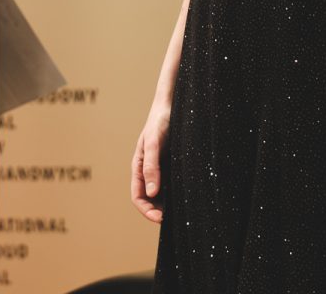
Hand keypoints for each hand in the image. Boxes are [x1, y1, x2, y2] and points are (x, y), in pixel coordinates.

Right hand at [130, 101, 169, 222]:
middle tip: (173, 219)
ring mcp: (161, 169)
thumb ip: (151, 167)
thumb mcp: (154, 144)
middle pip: (150, 199)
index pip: (138, 197)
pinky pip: (173, 184)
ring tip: (181, 210)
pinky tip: (187, 196)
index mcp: (139, 168)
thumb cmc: (159, 122)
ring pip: (162, 194)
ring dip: (168, 204)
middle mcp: (149, 171)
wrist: (172, 106)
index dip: (146, 210)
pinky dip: (177, 193)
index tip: (160, 218)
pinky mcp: (173, 166)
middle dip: (158, 211)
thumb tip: (151, 193)